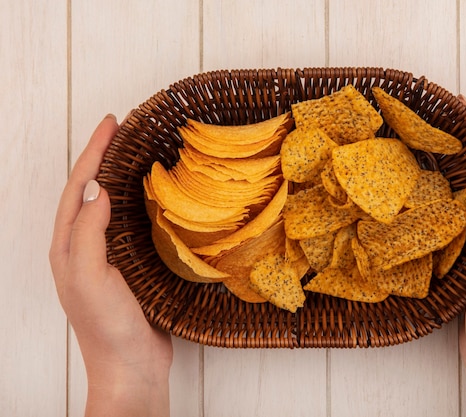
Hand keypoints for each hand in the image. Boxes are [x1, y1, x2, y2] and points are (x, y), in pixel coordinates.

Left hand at [49, 114, 171, 416]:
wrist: (131, 366)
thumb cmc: (107, 326)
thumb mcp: (90, 277)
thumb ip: (89, 232)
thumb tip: (99, 188)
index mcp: (68, 246)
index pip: (79, 188)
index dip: (93, 153)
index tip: (111, 124)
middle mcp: (84, 247)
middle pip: (90, 191)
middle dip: (102, 157)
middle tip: (122, 130)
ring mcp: (107, 256)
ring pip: (110, 206)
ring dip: (120, 176)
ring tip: (136, 153)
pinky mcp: (130, 266)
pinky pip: (131, 225)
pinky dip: (139, 203)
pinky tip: (153, 197)